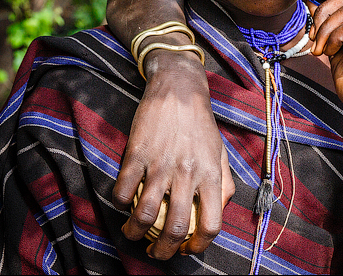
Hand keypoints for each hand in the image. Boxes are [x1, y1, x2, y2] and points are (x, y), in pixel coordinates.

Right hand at [112, 50, 233, 258]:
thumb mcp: (221, 153)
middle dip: (164, 251)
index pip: (211, 223)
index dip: (199, 245)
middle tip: (156, 253)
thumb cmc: (201, 125)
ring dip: (135, 232)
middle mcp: (187, 173)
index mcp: (211, 175)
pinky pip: (122, 190)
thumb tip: (219, 211)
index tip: (189, 250)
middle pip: (176, 227)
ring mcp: (160, 164)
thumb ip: (223, 183)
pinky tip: (122, 203)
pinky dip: (119, 204)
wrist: (179, 90)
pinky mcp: (137, 154)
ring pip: (145, 214)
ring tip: (133, 233)